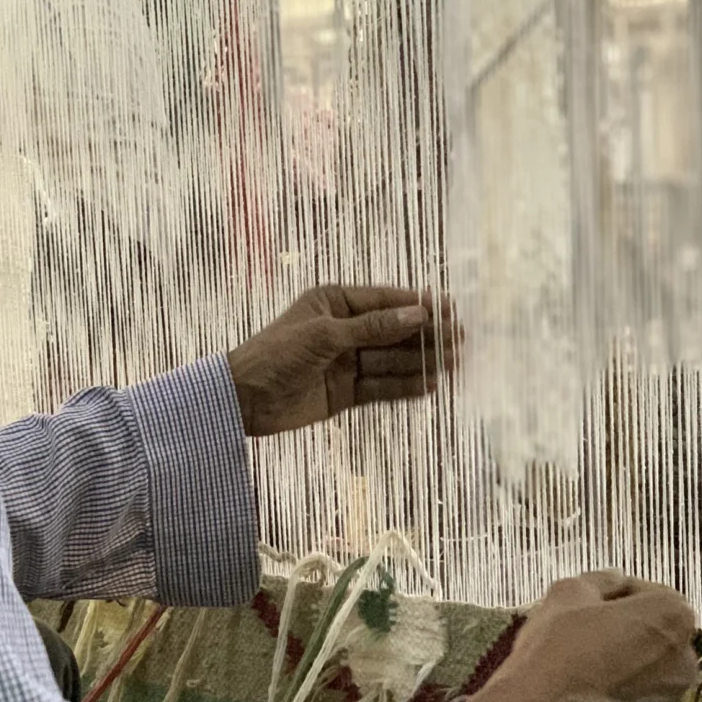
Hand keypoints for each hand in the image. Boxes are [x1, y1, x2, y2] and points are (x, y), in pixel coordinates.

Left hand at [226, 285, 461, 436]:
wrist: (242, 399)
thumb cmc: (275, 355)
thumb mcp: (324, 335)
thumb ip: (373, 328)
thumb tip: (417, 314)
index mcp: (333, 303)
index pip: (384, 301)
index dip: (417, 306)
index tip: (449, 309)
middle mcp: (342, 330)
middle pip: (392, 332)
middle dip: (425, 335)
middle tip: (459, 339)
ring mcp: (344, 362)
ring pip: (390, 361)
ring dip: (420, 362)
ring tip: (453, 363)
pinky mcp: (344, 393)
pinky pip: (380, 387)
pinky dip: (404, 387)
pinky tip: (430, 386)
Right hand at [493, 571, 698, 701]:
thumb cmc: (555, 646)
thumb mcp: (567, 592)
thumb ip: (601, 580)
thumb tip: (616, 579)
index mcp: (672, 618)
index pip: (654, 594)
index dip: (621, 593)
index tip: (593, 601)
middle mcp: (685, 661)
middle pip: (657, 634)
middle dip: (630, 629)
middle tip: (589, 631)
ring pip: (650, 670)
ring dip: (628, 662)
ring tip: (586, 664)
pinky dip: (621, 694)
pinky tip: (588, 692)